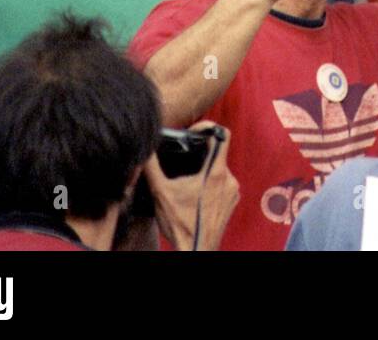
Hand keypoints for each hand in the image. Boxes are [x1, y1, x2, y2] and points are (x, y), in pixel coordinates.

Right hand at [144, 122, 239, 251]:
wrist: (196, 250)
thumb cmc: (181, 225)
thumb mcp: (161, 194)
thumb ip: (152, 168)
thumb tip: (144, 150)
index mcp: (215, 173)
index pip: (222, 135)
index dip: (209, 128)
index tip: (196, 131)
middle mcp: (229, 179)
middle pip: (217, 154)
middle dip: (200, 155)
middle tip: (184, 162)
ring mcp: (233, 191)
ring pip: (219, 170)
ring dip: (205, 172)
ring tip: (188, 182)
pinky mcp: (232, 202)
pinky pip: (223, 184)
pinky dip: (211, 185)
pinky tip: (196, 194)